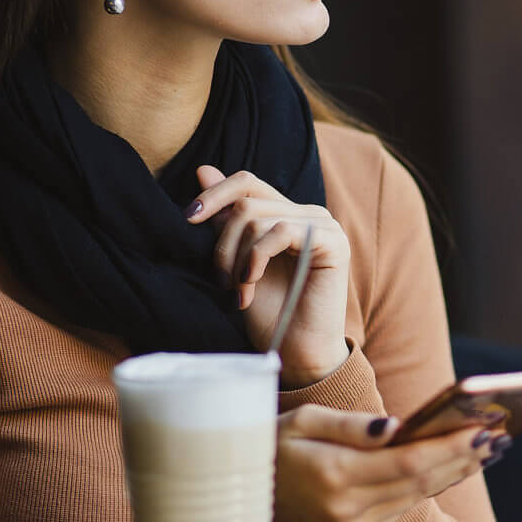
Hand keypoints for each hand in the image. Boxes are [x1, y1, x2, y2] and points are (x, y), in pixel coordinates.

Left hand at [187, 166, 349, 386]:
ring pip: (258, 217)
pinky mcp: (333, 241)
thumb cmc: (269, 313)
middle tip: (220, 280)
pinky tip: (251, 286)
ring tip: (238, 291)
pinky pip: (282, 230)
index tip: (188, 219)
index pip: (246, 182)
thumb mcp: (235, 262)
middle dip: (222, 242)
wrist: (295, 352)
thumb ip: (225, 220)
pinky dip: (256, 258)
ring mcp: (323, 225)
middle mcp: (307, 213)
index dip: (215, 193)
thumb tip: (204, 170)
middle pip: (246, 202)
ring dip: (237, 258)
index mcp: (285, 214)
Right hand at [274, 404, 500, 521]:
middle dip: (462, 458)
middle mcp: (345, 510)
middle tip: (498, 437)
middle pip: (420, 482)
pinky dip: (428, 487)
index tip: (482, 429)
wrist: (237, 496)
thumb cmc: (270, 446)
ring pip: (414, 498)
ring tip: (486, 449)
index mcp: (333, 476)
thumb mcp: (304, 420)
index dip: (449, 447)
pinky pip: (398, 509)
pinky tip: (451, 468)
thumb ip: (354, 426)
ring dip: (453, 473)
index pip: (408, 463)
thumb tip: (399, 426)